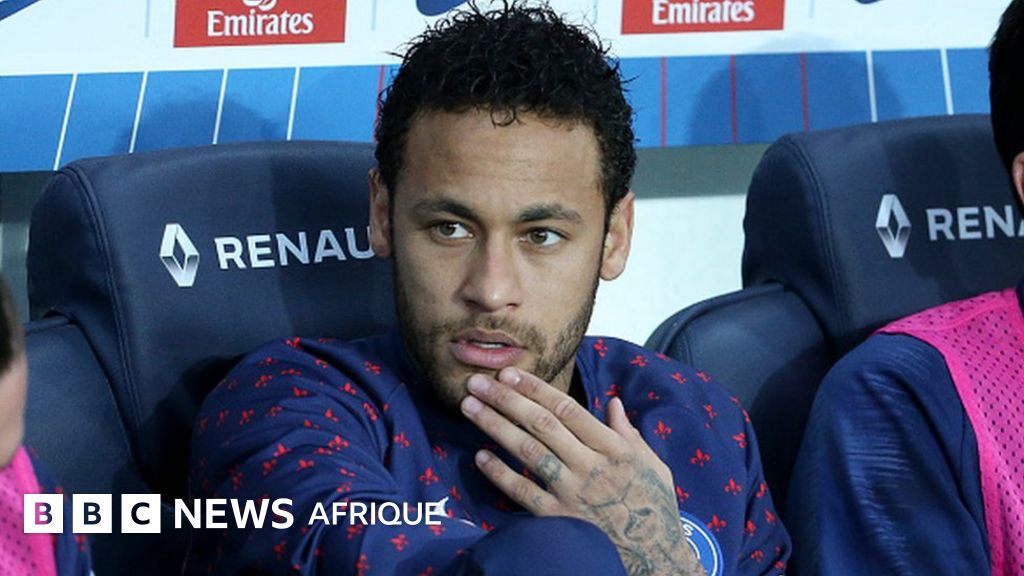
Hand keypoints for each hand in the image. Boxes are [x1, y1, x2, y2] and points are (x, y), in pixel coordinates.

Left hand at [460, 367, 705, 575]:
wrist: (654, 557)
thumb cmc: (653, 507)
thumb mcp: (652, 464)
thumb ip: (628, 433)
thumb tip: (613, 402)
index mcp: (613, 448)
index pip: (567, 408)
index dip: (535, 388)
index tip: (510, 373)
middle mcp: (590, 466)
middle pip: (541, 424)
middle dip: (506, 399)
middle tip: (478, 382)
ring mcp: (572, 493)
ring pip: (527, 452)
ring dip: (495, 426)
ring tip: (470, 407)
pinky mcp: (559, 519)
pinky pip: (523, 494)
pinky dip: (499, 475)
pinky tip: (480, 457)